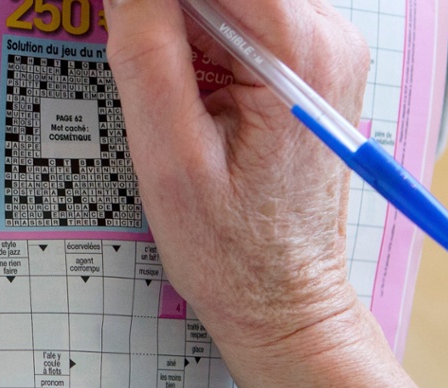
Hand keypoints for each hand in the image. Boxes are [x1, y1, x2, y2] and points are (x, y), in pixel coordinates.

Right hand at [105, 0, 371, 351]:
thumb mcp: (170, 157)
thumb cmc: (235, 251)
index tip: (119, 14)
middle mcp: (328, 38)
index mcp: (301, 54)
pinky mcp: (309, 62)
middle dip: (168, 8)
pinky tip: (184, 81)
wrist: (286, 300)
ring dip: (182, 18)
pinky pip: (247, 16)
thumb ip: (147, 53)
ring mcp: (325, 48)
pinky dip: (203, 32)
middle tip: (130, 48)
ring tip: (163, 85)